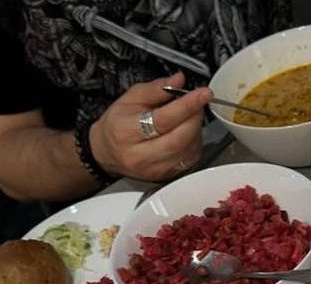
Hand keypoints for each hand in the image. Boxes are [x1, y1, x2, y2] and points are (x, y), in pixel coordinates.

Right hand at [88, 72, 212, 181]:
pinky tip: (186, 132)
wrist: (107, 153)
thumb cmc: (117, 125)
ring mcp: (154, 170)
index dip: (187, 105)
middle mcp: (140, 156)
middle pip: (180, 138)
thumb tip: (178, 80)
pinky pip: (190, 159)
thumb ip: (156, 88)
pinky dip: (194, 142)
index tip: (203, 93)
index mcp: (126, 132)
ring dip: (196, 129)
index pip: (163, 120)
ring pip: (188, 149)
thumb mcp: (130, 98)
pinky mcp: (166, 176)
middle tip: (197, 102)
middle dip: (195, 116)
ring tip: (188, 116)